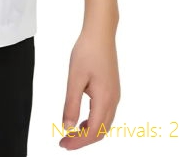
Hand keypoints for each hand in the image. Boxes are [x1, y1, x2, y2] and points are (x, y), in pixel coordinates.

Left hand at [59, 31, 120, 149]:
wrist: (100, 33)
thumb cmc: (87, 52)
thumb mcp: (75, 78)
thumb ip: (71, 104)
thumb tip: (67, 127)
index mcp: (105, 99)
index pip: (93, 131)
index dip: (78, 142)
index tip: (63, 144)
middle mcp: (113, 100)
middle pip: (101, 131)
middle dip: (84, 140)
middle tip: (65, 142)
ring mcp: (115, 95)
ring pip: (104, 123)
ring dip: (89, 132)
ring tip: (71, 133)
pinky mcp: (112, 89)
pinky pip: (105, 113)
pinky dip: (94, 122)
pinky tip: (82, 119)